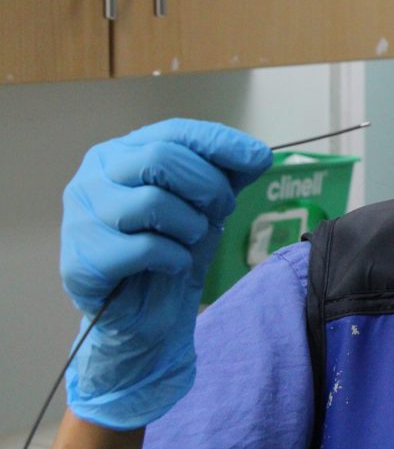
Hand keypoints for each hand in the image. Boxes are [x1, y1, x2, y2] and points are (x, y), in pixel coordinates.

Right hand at [60, 119, 270, 428]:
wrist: (146, 316)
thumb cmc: (171, 249)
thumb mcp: (205, 205)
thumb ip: (226, 175)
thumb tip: (258, 156)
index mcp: (123, 153)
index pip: (174, 132)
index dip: (219, 143)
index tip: (258, 159)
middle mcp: (94, 176)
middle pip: (162, 158)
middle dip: (208, 186)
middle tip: (222, 211)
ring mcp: (81, 216)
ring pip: (152, 202)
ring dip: (191, 225)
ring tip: (190, 240)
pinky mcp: (82, 260)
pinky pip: (144, 248)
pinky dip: (174, 258)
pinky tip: (174, 265)